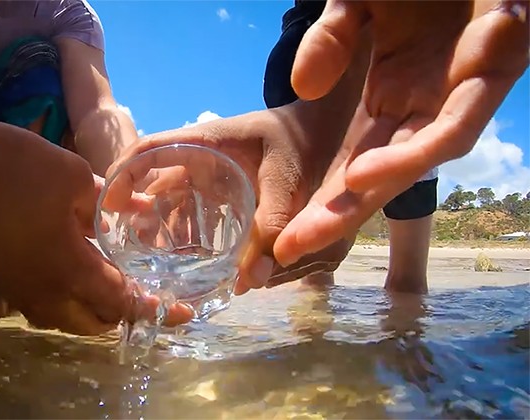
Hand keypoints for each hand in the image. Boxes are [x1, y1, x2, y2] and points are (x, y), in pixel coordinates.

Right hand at [0, 121, 192, 333]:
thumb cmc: (16, 165)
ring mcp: (6, 292)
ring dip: (78, 311)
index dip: (149, 308)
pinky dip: (33, 301)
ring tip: (91, 288)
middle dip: (115, 315)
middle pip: (87, 322)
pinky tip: (36, 281)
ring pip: (52, 318)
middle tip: (132, 293)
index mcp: (69, 270)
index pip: (120, 302)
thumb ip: (109, 203)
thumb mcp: (74, 177)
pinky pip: (14, 307)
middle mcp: (40, 293)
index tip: (172, 309)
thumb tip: (142, 213)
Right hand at [105, 107, 352, 294]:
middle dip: (134, 214)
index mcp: (204, 142)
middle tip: (125, 252)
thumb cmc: (300, 141)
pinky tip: (184, 265)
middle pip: (151, 182)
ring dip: (158, 231)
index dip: (122, 174)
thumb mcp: (287, 179)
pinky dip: (184, 237)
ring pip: (169, 203)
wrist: (323, 130)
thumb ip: (271, 225)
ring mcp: (206, 174)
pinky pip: (192, 213)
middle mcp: (197, 158)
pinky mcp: (219, 191)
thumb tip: (249, 281)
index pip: (148, 149)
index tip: (108, 206)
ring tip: (149, 266)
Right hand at [275, 0, 528, 265]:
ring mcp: (457, 98)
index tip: (282, 237)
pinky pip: (452, 130)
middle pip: (379, 176)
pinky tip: (364, 173)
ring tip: (321, 223)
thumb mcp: (353, 3)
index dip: (320, 200)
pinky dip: (409, 155)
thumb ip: (329, 39)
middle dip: (335, 215)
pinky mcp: (493, 77)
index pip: (352, 161)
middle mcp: (423, 109)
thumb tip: (304, 87)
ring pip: (415, 163)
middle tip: (289, 250)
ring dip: (367, 195)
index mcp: (393, 96)